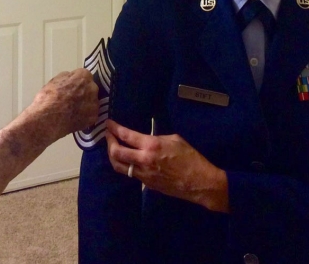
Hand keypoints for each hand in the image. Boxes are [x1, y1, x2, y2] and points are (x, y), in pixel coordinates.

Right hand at [29, 68, 98, 138]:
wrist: (48, 119)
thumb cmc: (48, 98)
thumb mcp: (54, 81)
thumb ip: (67, 77)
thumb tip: (70, 78)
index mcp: (83, 77)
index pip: (84, 75)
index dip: (76, 82)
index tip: (71, 87)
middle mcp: (92, 88)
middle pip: (90, 89)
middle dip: (83, 92)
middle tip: (72, 99)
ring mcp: (94, 104)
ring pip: (91, 102)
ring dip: (85, 105)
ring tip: (73, 111)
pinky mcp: (93, 117)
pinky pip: (90, 115)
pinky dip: (84, 117)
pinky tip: (75, 119)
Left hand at [105, 119, 228, 212]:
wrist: (199, 182)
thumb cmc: (191, 158)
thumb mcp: (174, 139)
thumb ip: (156, 138)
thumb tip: (145, 138)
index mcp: (151, 146)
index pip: (126, 136)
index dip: (114, 128)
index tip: (108, 123)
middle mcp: (143, 160)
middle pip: (116, 153)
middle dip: (109, 142)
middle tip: (108, 135)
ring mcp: (143, 174)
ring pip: (118, 166)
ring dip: (113, 155)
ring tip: (113, 147)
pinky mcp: (146, 184)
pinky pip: (130, 173)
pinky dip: (124, 165)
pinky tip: (126, 159)